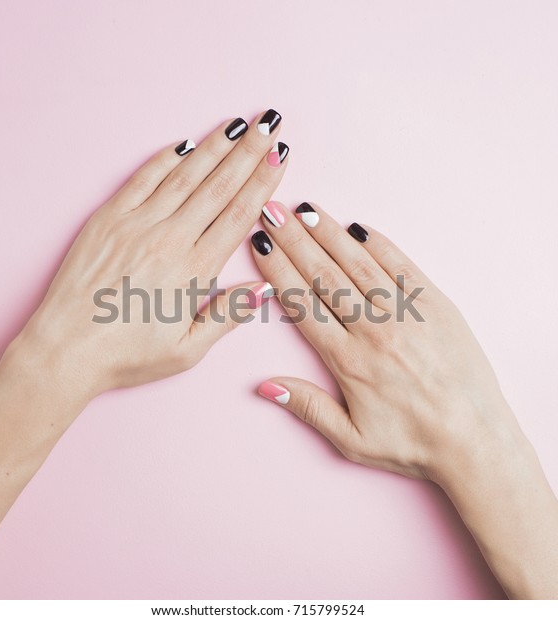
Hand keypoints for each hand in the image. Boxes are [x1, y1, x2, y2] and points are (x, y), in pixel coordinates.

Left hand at [16, 110, 287, 398]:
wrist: (65, 350)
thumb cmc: (127, 355)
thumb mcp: (187, 350)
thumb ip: (227, 316)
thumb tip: (264, 288)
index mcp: (194, 271)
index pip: (238, 215)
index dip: (263, 181)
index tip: (279, 156)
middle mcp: (169, 239)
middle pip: (218, 186)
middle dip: (248, 152)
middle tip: (268, 124)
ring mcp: (136, 225)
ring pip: (184, 176)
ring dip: (214, 148)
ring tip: (237, 125)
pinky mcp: (107, 219)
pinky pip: (142, 179)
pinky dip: (165, 159)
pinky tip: (184, 144)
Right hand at [251, 201, 557, 598]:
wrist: (476, 441)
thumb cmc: (412, 444)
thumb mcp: (351, 439)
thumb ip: (307, 408)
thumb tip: (264, 385)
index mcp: (349, 361)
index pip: (303, 304)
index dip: (277, 270)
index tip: (260, 244)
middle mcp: (374, 330)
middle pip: (325, 276)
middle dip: (294, 240)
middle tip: (272, 213)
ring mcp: (407, 314)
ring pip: (358, 264)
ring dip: (329, 234)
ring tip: (305, 211)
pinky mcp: (436, 306)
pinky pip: (402, 266)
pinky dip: (379, 244)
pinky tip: (357, 228)